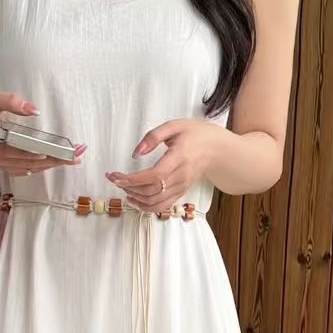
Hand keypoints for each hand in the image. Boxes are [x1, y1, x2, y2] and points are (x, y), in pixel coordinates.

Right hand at [0, 90, 85, 173]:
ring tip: (72, 160)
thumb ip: (8, 101)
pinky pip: (23, 171)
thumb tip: (34, 110)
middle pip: (36, 161)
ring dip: (53, 165)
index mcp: (1, 144)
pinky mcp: (3, 167)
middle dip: (58, 159)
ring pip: (32, 167)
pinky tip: (47, 166)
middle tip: (79, 155)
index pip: (30, 149)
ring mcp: (4, 165)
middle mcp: (4, 158)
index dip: (49, 150)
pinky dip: (37, 169)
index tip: (67, 150)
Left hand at [105, 118, 220, 210]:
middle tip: (115, 179)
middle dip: (129, 187)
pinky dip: (146, 206)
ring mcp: (182, 187)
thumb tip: (136, 153)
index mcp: (180, 157)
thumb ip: (153, 137)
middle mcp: (181, 175)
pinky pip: (162, 206)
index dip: (133, 179)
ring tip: (123, 188)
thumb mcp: (175, 126)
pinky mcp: (181, 193)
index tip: (116, 177)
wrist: (217, 149)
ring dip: (135, 198)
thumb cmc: (196, 134)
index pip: (154, 175)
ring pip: (155, 202)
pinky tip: (135, 200)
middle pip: (151, 190)